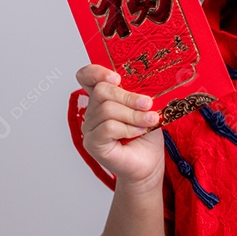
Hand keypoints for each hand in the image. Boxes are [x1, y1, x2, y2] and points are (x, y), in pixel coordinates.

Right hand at [76, 64, 164, 192]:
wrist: (149, 163)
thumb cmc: (147, 135)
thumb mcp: (146, 108)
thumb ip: (140, 94)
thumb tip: (150, 80)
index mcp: (103, 99)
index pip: (86, 77)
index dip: (97, 72)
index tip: (118, 78)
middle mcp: (92, 112)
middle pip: (101, 91)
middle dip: (128, 96)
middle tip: (148, 104)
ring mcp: (90, 128)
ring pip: (107, 109)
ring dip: (133, 115)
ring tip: (149, 121)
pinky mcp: (93, 143)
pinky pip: (108, 127)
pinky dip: (128, 128)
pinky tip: (138, 132)